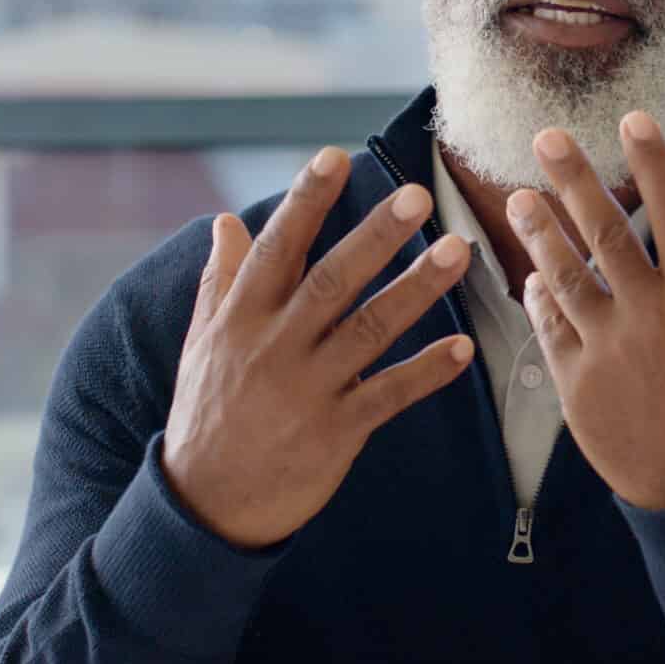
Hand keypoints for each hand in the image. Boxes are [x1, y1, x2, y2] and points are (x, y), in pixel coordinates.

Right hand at [162, 146, 474, 547]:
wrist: (204, 506)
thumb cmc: (206, 413)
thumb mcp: (202, 342)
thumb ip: (221, 280)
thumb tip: (226, 220)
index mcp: (241, 317)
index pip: (277, 248)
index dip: (305, 202)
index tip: (334, 157)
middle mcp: (274, 347)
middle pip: (331, 281)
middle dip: (376, 236)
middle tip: (418, 196)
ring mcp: (307, 391)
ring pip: (369, 330)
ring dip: (416, 290)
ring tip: (458, 252)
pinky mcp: (335, 433)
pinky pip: (388, 395)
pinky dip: (425, 372)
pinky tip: (462, 348)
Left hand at [511, 114, 664, 511]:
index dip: (653, 163)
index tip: (632, 118)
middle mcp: (651, 316)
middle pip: (606, 233)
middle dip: (574, 180)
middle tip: (546, 136)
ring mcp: (609, 349)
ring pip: (566, 276)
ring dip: (540, 233)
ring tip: (519, 197)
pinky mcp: (577, 383)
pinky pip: (551, 328)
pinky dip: (539, 297)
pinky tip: (530, 272)